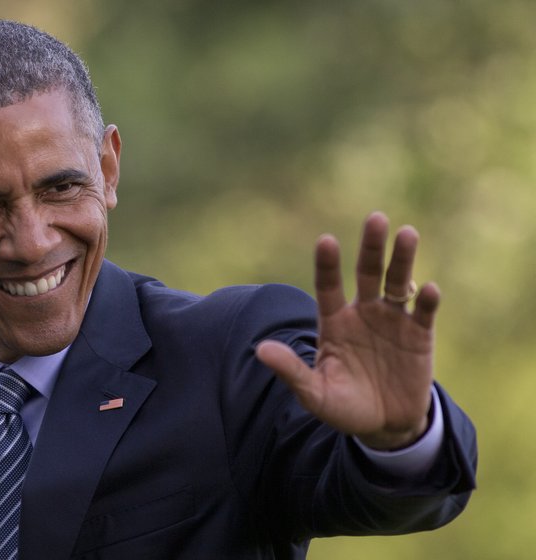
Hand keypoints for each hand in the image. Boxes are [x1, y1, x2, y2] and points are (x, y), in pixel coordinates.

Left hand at [256, 212, 438, 449]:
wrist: (384, 426)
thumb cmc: (343, 407)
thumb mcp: (315, 393)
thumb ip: (291, 371)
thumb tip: (260, 350)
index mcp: (334, 322)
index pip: (328, 287)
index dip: (328, 266)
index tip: (326, 241)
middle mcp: (362, 313)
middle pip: (367, 273)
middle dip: (371, 246)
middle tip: (376, 218)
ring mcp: (392, 321)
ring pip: (397, 282)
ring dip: (402, 259)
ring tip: (407, 234)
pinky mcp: (419, 335)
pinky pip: (423, 312)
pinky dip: (426, 300)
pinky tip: (428, 290)